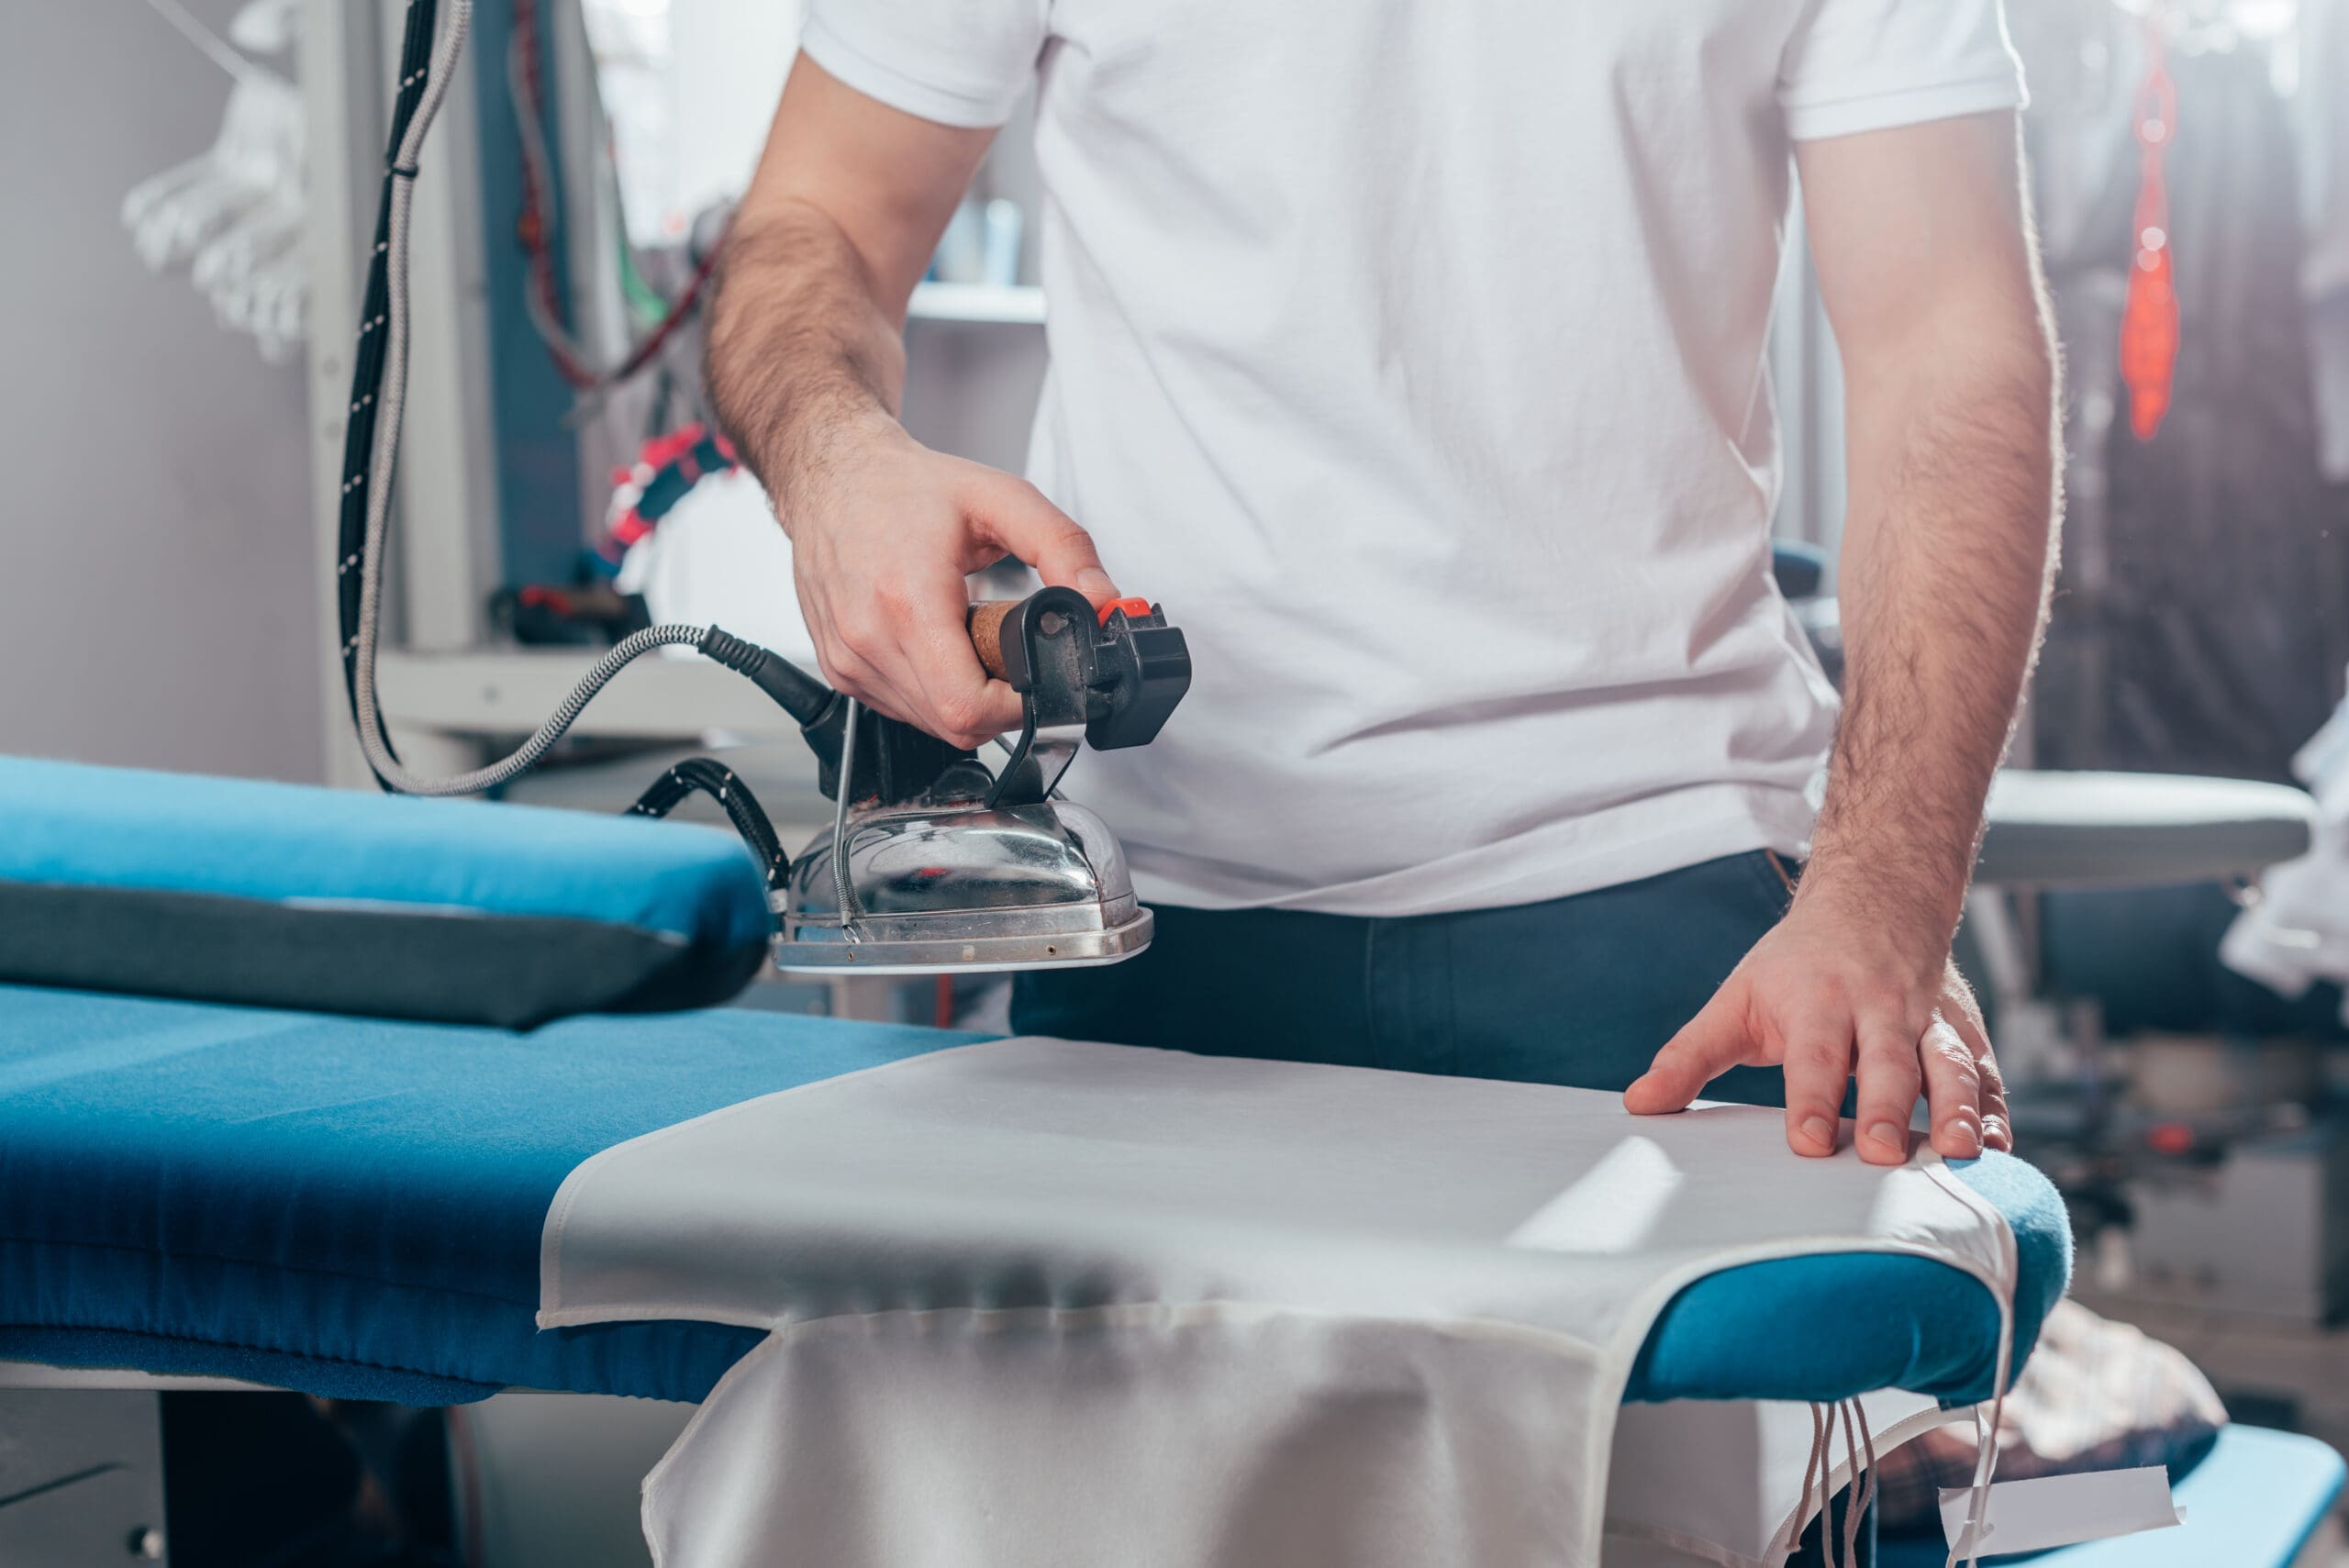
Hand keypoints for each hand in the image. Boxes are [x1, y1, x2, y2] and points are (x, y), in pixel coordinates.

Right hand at [780, 411, 1119, 748]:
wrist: (832, 476)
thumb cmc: (903, 487)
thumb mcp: (1001, 499)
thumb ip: (1064, 548)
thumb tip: (1102, 601)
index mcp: (908, 601)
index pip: (969, 708)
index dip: (1017, 707)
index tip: (1037, 679)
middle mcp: (869, 638)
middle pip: (955, 725)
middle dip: (996, 700)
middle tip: (1002, 646)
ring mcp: (849, 659)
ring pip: (929, 724)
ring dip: (962, 697)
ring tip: (962, 634)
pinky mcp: (840, 669)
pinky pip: (901, 709)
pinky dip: (930, 690)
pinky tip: (933, 643)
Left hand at [1622, 890, 2009, 1164]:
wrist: (1875, 894)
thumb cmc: (1797, 963)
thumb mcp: (1736, 999)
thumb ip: (1690, 1056)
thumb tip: (1640, 1104)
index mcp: (1819, 1000)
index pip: (1814, 1054)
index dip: (1810, 1098)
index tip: (1806, 1143)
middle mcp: (1879, 1009)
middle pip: (1889, 1060)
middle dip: (1888, 1107)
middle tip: (1880, 1153)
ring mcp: (1928, 1020)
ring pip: (1952, 1063)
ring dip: (1961, 1106)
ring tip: (1964, 1151)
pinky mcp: (1963, 1032)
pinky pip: (1988, 1071)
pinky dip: (1997, 1108)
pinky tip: (1997, 1148)